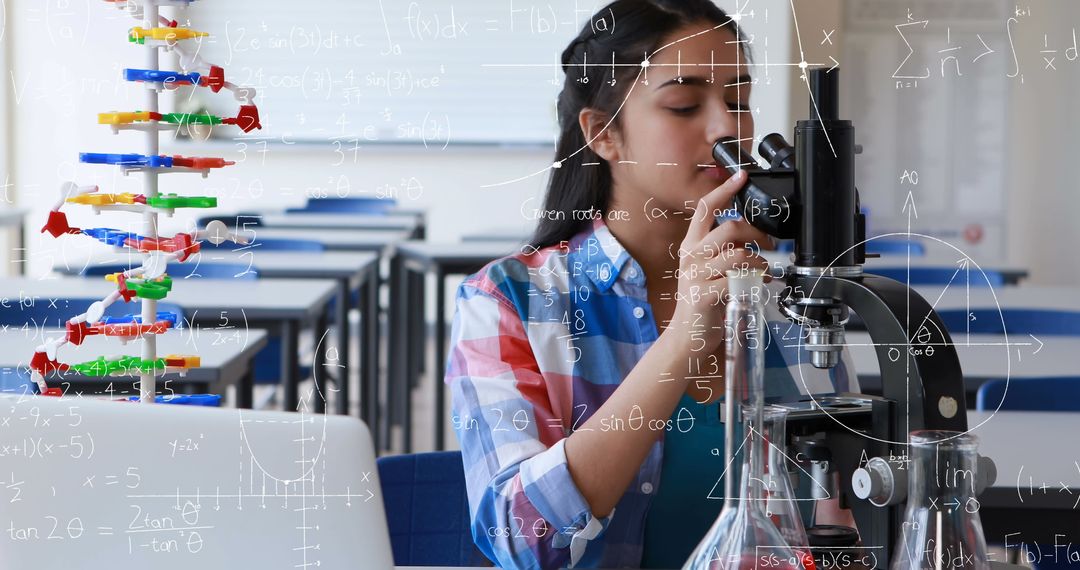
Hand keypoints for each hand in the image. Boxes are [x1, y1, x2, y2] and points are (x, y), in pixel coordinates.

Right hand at [667, 170, 772, 354]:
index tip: (741, 176)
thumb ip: (724, 250)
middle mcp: (691, 256)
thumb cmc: (703, 301)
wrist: (687, 335)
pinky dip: (755, 281)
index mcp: (691, 245)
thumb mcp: (708, 269)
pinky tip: (759, 285)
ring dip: (759, 261)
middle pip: (729, 228)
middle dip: (757, 233)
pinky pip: (736, 280)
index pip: (705, 208)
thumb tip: (752, 236)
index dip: (724, 190)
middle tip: (767, 245)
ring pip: (738, 253)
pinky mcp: (704, 294)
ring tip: (764, 269)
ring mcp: (696, 275)